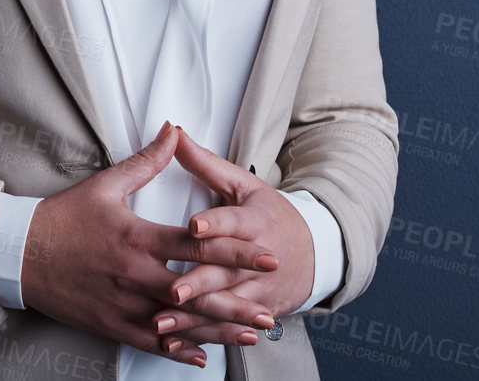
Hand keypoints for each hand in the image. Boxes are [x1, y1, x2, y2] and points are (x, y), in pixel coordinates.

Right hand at [20, 120, 279, 368]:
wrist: (18, 253)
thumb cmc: (63, 218)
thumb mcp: (105, 184)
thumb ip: (146, 161)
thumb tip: (174, 131)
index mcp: (138, 237)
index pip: (197, 245)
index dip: (236, 251)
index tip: (267, 256)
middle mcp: (135, 274)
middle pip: (195, 292)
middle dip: (236, 302)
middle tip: (271, 311)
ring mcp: (123, 303)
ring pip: (178, 324)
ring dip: (216, 331)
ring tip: (249, 336)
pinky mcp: (110, 323)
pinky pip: (149, 342)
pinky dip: (177, 351)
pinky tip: (202, 357)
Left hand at [146, 126, 315, 349]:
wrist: (317, 253)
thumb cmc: (272, 215)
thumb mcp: (245, 185)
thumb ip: (207, 164)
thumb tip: (175, 133)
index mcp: (255, 221)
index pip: (233, 222)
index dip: (214, 224)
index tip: (193, 227)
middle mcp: (259, 259)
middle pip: (226, 271)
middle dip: (199, 283)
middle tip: (171, 290)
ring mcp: (258, 290)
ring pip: (223, 307)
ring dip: (192, 318)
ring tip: (161, 322)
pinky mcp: (257, 312)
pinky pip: (225, 328)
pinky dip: (201, 337)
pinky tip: (176, 344)